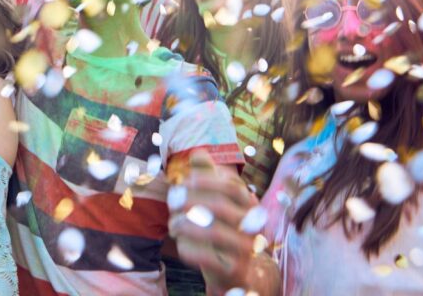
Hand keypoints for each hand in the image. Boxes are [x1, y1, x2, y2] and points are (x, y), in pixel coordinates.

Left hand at [169, 151, 258, 294]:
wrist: (234, 269)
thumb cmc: (221, 228)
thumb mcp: (215, 202)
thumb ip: (208, 178)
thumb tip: (198, 152)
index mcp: (249, 204)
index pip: (231, 186)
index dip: (205, 180)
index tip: (183, 181)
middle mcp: (251, 225)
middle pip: (221, 207)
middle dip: (189, 202)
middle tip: (171, 203)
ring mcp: (246, 249)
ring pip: (214, 233)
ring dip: (185, 225)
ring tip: (172, 225)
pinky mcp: (235, 270)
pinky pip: (209, 258)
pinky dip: (189, 248)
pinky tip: (180, 243)